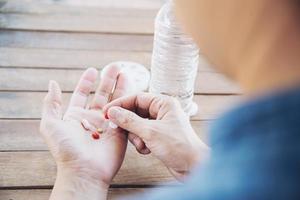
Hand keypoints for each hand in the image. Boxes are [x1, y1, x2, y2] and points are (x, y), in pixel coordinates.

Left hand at [40, 67, 128, 199]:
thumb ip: (51, 103)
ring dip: (120, 87)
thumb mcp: (50, 124)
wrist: (84, 170)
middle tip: (115, 66)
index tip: (93, 70)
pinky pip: (125, 113)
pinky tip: (132, 90)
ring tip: (125, 73)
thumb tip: (52, 84)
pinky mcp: (120, 131)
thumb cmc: (66, 149)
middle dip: (107, 80)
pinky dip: (129, 101)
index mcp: (75, 117)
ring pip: (115, 101)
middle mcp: (92, 119)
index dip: (86, 82)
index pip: (81, 95)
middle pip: (101, 95)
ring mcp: (107, 125)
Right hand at [103, 93, 208, 180]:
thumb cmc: (178, 147)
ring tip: (142, 144)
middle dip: (128, 123)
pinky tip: (147, 150)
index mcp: (164, 103)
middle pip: (135, 111)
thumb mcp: (150, 132)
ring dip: (135, 136)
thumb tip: (112, 112)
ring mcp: (160, 124)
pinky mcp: (159, 136)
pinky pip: (142, 135)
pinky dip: (141, 143)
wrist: (193, 167)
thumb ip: (129, 121)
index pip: (137, 97)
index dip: (120, 104)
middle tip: (116, 129)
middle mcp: (162, 111)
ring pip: (137, 124)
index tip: (107, 112)